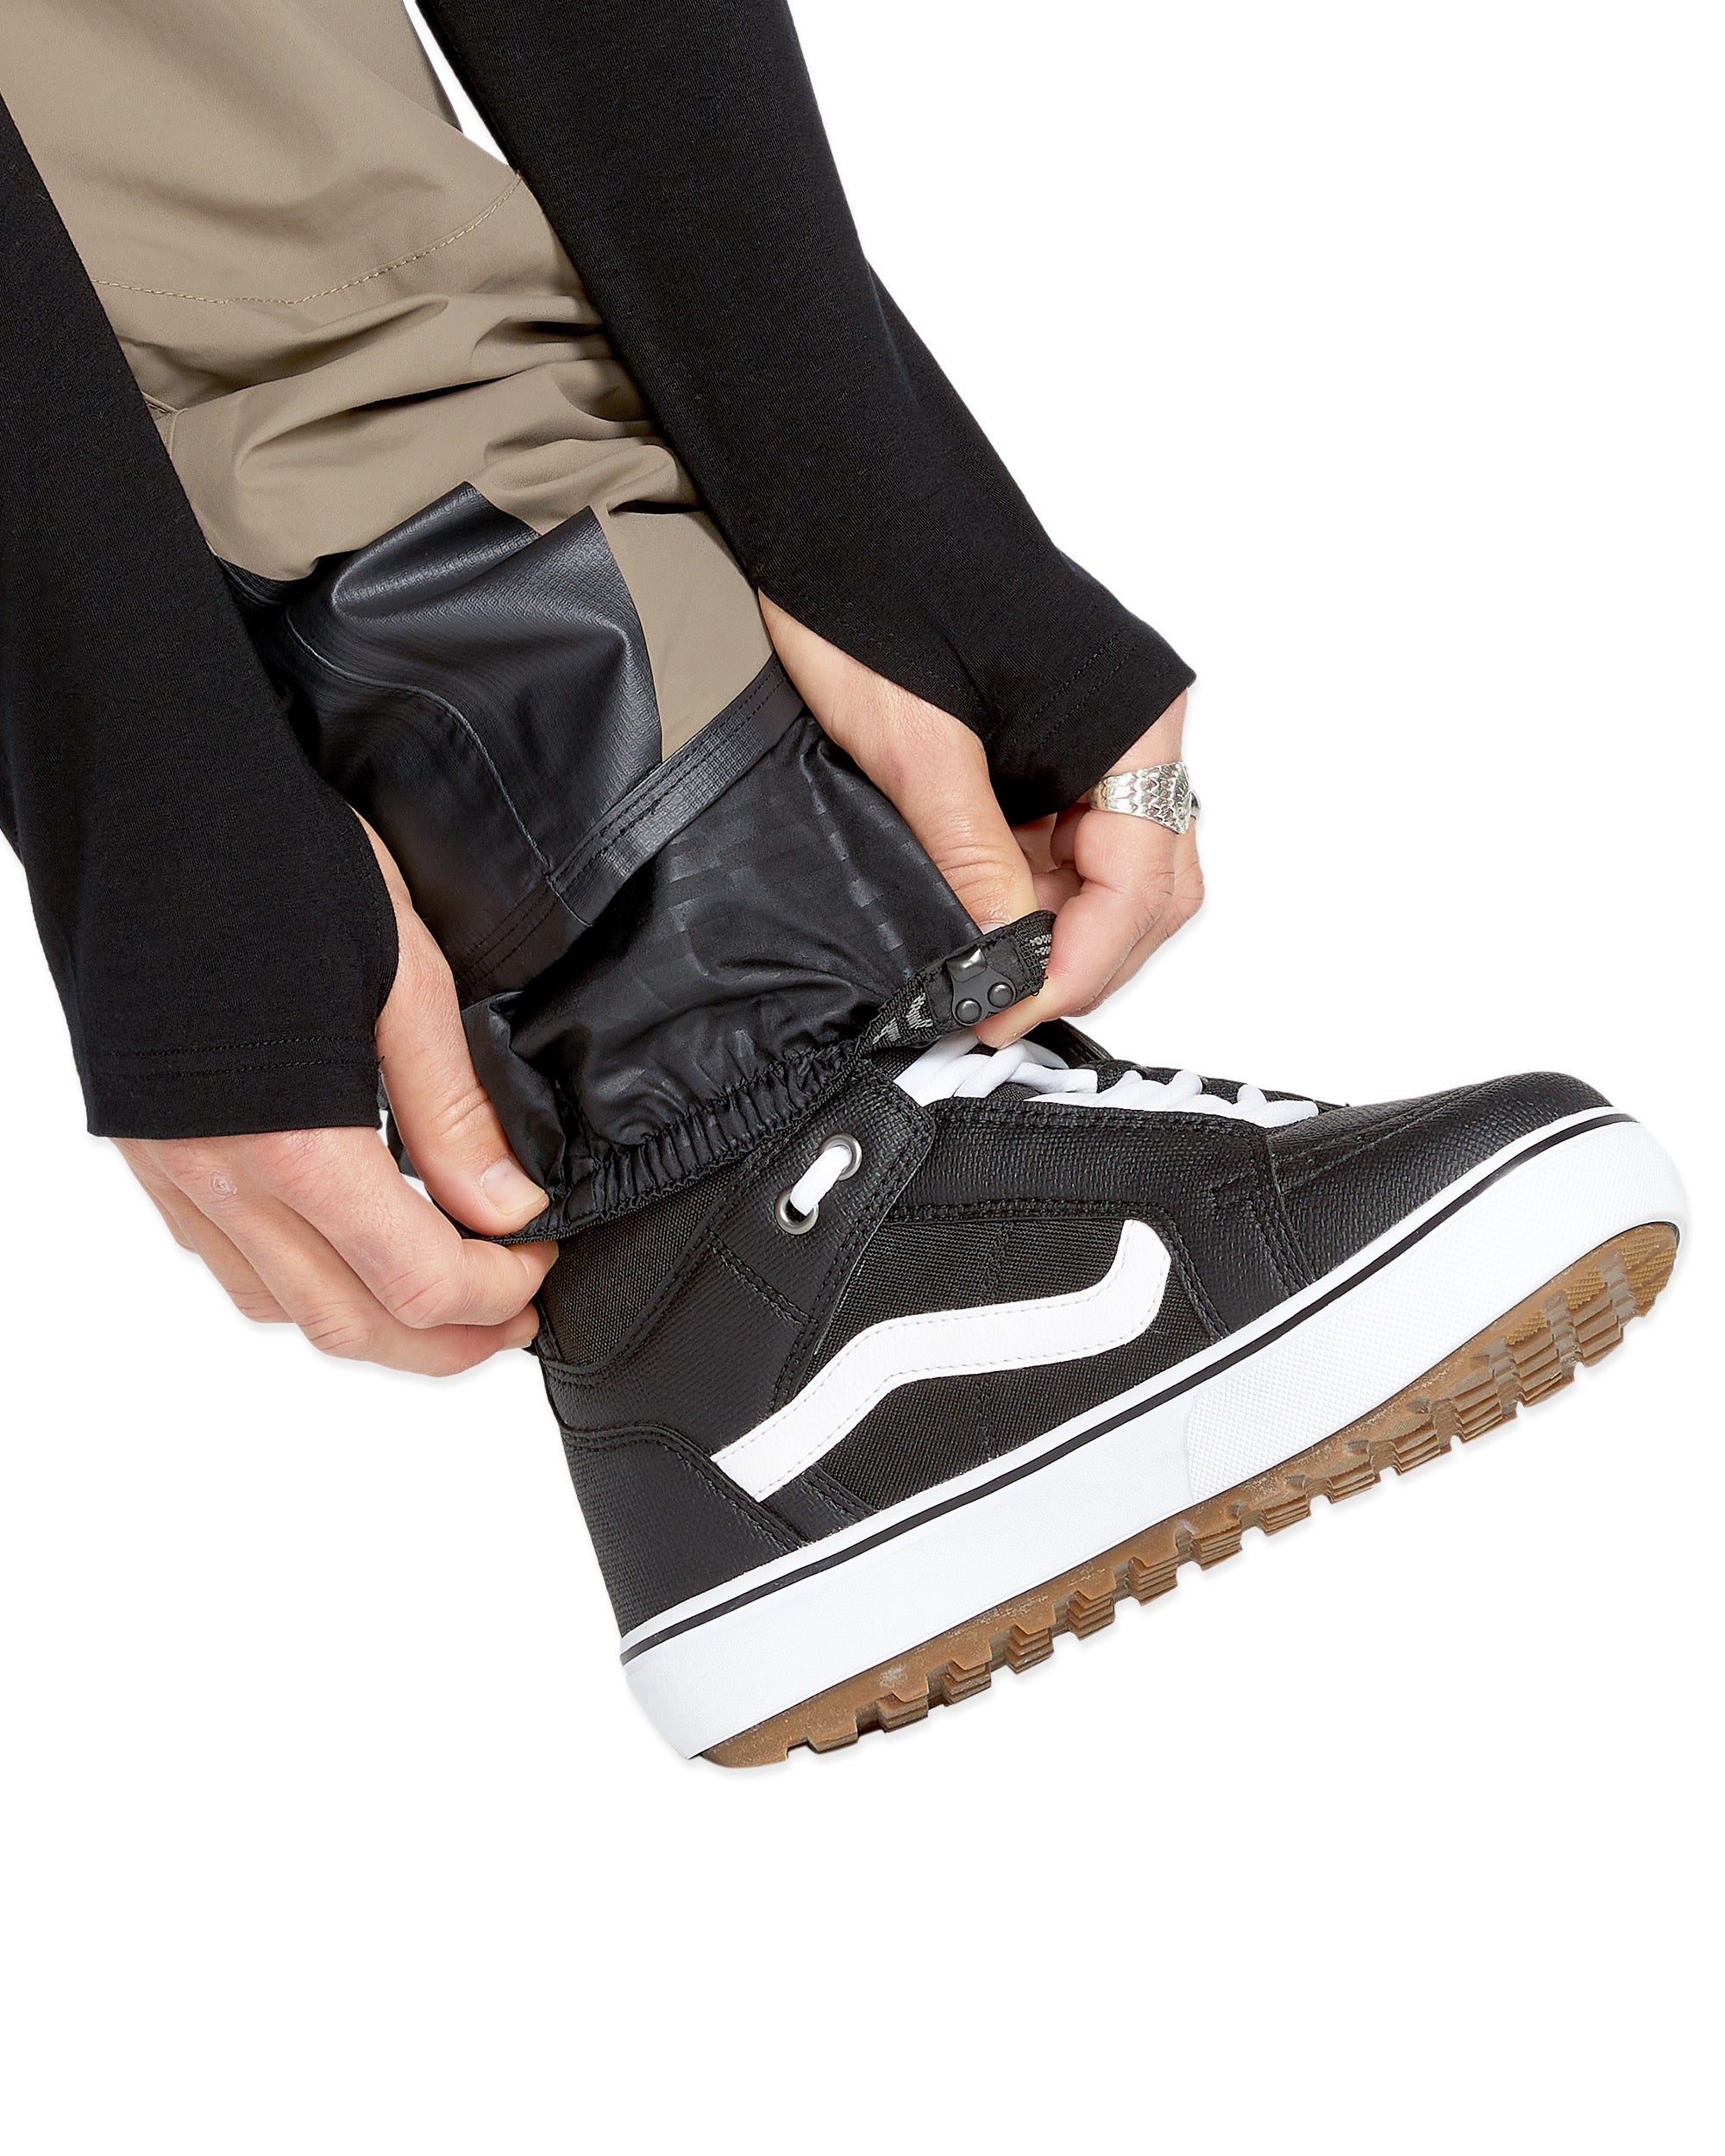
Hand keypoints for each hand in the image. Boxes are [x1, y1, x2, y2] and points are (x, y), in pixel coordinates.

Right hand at [115, 824, 556, 1374]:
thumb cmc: (271, 861)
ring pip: (277, 1307)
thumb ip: (453, 1114)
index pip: (416, 1282)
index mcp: (293, 1143)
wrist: (143, 797)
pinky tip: (346, 1242)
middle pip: (346, 1325)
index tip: (542, 1264)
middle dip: (443, 1343)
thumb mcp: (403, 978)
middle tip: (509, 1320)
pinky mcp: (149, 1148)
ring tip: (440, 1296)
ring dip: (368, 1321)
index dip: (497, 1295)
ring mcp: (172, 1170)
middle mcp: (218, 1177)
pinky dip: (298, 1278)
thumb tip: (510, 1209)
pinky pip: (226, 1258)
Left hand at [760, 599, 1201, 1044]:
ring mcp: (1097, 738)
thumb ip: (971, 861)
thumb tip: (998, 960)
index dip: (1079, 967)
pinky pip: (1062, 837)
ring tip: (977, 968)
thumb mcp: (918, 751)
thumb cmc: (881, 592)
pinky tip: (972, 914)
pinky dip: (1025, 887)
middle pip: (1145, 888)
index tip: (1009, 1014)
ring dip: (1051, 927)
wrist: (839, 505)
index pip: (1142, 887)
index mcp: (1136, 727)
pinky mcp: (1051, 740)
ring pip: (1107, 871)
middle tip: (996, 1005)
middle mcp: (1136, 734)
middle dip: (1078, 956)